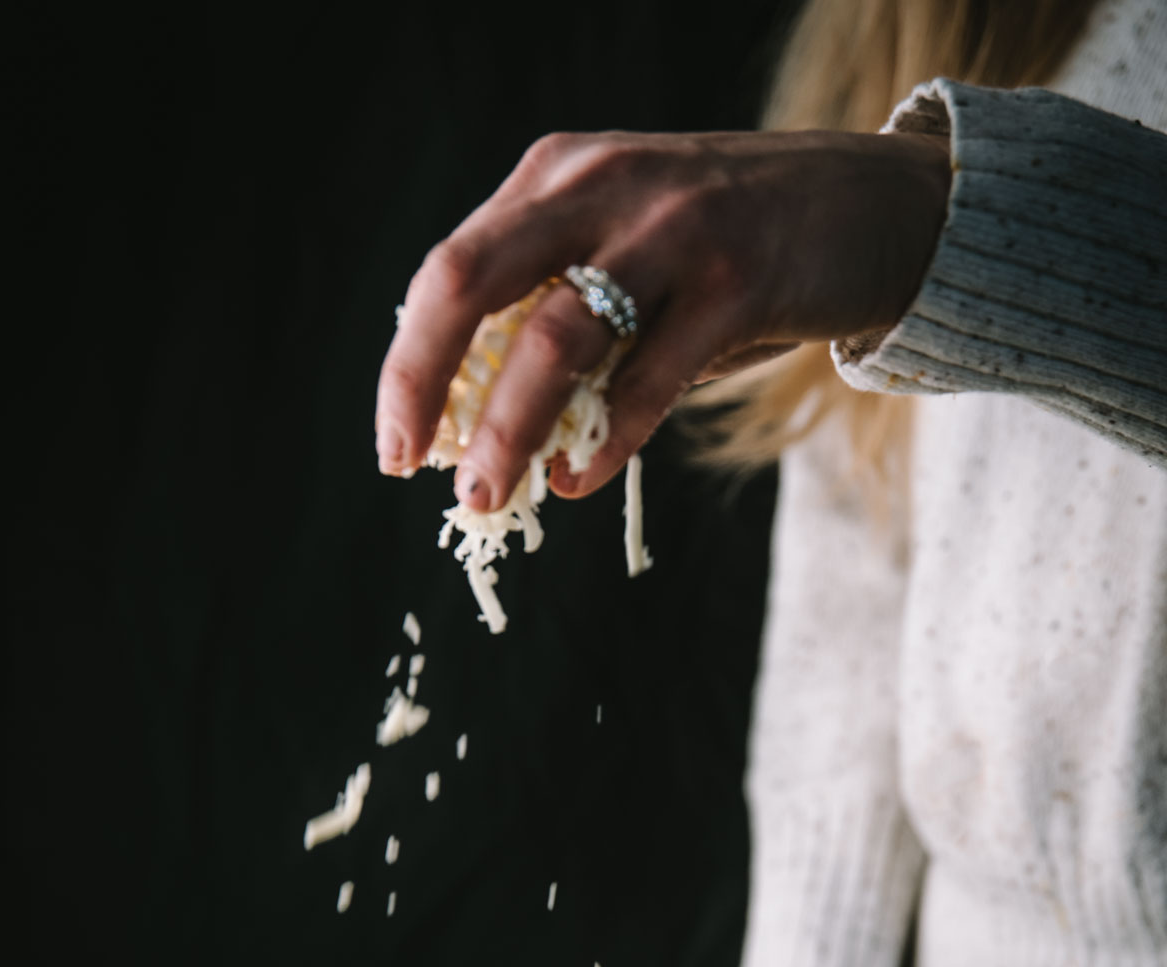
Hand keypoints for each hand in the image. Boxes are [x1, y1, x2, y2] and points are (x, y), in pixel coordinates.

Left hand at [376, 128, 949, 509]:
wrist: (866, 204)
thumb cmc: (729, 245)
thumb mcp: (625, 243)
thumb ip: (557, 307)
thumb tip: (478, 423)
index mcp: (555, 177)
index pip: (448, 271)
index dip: (408, 364)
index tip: (395, 445)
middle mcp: (599, 188)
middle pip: (471, 286)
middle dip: (424, 385)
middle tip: (415, 470)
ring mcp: (669, 230)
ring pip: (555, 339)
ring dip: (511, 430)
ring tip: (490, 495)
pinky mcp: (737, 281)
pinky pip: (650, 378)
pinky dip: (607, 441)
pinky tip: (580, 480)